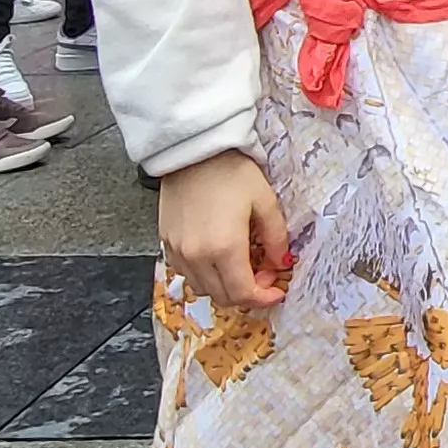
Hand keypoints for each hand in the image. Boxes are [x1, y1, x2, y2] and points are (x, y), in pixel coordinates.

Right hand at [159, 150, 292, 310]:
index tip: (276, 290)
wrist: (192, 149)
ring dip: (224, 287)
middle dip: (246, 294)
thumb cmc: (231, 171)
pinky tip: (217, 257)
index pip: (243, 294)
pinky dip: (205, 275)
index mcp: (224, 248)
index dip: (263, 298)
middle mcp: (197, 256)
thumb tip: (282, 263)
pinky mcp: (165, 242)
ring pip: (203, 288)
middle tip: (263, 275)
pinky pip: (186, 273)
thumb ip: (276, 238)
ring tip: (241, 266)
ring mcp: (177, 251)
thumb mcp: (265, 201)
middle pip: (223, 297)